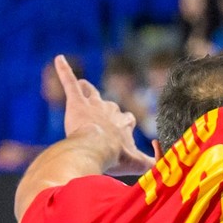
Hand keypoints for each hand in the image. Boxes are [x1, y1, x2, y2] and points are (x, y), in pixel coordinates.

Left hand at [54, 56, 154, 172]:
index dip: (123, 125)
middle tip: (96, 123)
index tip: (121, 135)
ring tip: (83, 87)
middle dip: (104, 112)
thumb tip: (164, 156)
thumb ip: (154, 162)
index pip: (127, 119)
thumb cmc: (114, 156)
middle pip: (110, 107)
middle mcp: (111, 110)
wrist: (95, 149)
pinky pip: (70, 82)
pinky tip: (59, 58)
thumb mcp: (138, 164)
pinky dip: (64, 70)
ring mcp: (93, 105)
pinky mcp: (76, 102)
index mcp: (124, 124)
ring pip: (91, 92)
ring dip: (88, 90)